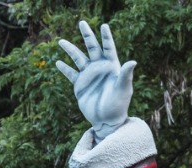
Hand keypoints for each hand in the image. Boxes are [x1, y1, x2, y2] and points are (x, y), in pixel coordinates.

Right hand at [55, 21, 135, 140]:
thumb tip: (133, 61)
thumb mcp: (124, 89)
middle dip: (87, 35)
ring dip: (70, 49)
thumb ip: (126, 75)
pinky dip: (64, 68)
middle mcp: (99, 68)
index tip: (104, 25)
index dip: (106, 37)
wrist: (108, 121)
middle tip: (82, 23)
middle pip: (92, 47)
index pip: (108, 48)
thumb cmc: (119, 105)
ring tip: (61, 41)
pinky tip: (58, 62)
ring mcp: (89, 76)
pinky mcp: (80, 85)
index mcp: (111, 66)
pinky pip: (71, 74)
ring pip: (78, 58)